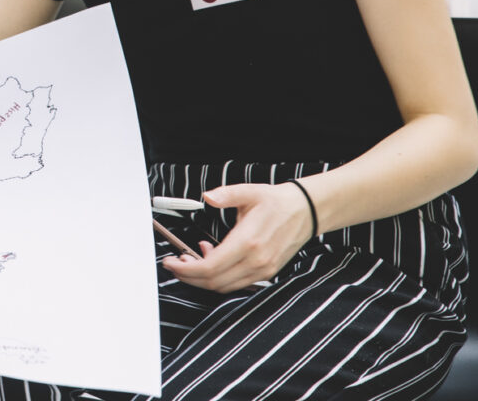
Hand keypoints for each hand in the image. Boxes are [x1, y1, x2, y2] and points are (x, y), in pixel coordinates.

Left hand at [160, 182, 313, 292]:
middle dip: (189, 276)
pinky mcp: (266, 272)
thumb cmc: (276, 202)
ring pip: (224, 286)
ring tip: (191, 258)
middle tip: (175, 263)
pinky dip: (219, 277)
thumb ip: (226, 195)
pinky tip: (212, 258)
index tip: (171, 262)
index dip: (186, 269)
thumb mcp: (249, 192)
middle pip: (213, 281)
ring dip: (203, 278)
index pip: (210, 267)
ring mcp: (263, 270)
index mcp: (248, 241)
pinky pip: (236, 284)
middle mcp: (256, 261)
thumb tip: (207, 196)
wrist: (305, 212)